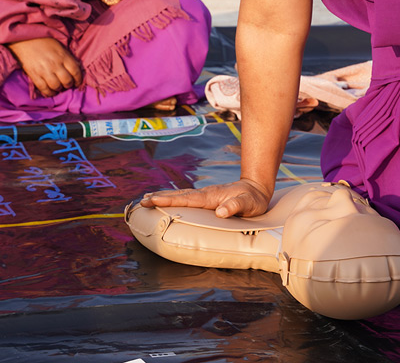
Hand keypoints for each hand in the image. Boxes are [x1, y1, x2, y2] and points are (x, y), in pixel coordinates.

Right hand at [6, 37, 81, 97]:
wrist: (25, 38)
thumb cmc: (43, 41)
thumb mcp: (59, 46)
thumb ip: (67, 57)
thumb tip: (75, 68)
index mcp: (63, 56)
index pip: (75, 71)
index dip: (78, 79)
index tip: (77, 82)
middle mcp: (55, 64)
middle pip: (67, 80)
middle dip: (69, 85)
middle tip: (67, 84)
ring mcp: (44, 70)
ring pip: (56, 86)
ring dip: (59, 89)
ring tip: (58, 87)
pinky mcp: (34, 75)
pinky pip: (43, 88)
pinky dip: (48, 93)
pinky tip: (50, 92)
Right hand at [140, 179, 273, 218]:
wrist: (257, 188)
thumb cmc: (253, 199)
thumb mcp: (249, 204)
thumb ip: (236, 206)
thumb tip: (221, 212)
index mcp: (211, 196)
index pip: (186, 198)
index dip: (169, 199)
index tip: (153, 200)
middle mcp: (205, 194)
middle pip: (178, 195)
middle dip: (160, 197)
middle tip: (141, 201)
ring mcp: (204, 195)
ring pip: (180, 195)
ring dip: (163, 196)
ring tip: (147, 199)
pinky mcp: (206, 198)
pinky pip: (185, 198)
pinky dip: (173, 198)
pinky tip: (165, 200)